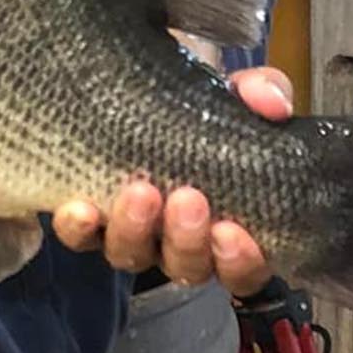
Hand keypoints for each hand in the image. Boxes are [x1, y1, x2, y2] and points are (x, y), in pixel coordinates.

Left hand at [51, 65, 294, 296]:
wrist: (133, 84)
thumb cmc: (195, 102)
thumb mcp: (235, 91)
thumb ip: (260, 92)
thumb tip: (272, 103)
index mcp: (225, 224)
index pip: (242, 268)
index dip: (240, 261)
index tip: (233, 231)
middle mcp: (177, 239)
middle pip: (187, 267)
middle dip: (187, 239)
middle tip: (187, 198)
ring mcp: (131, 232)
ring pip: (133, 255)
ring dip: (136, 230)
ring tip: (140, 191)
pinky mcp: (86, 219)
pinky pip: (81, 237)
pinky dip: (80, 227)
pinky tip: (80, 207)